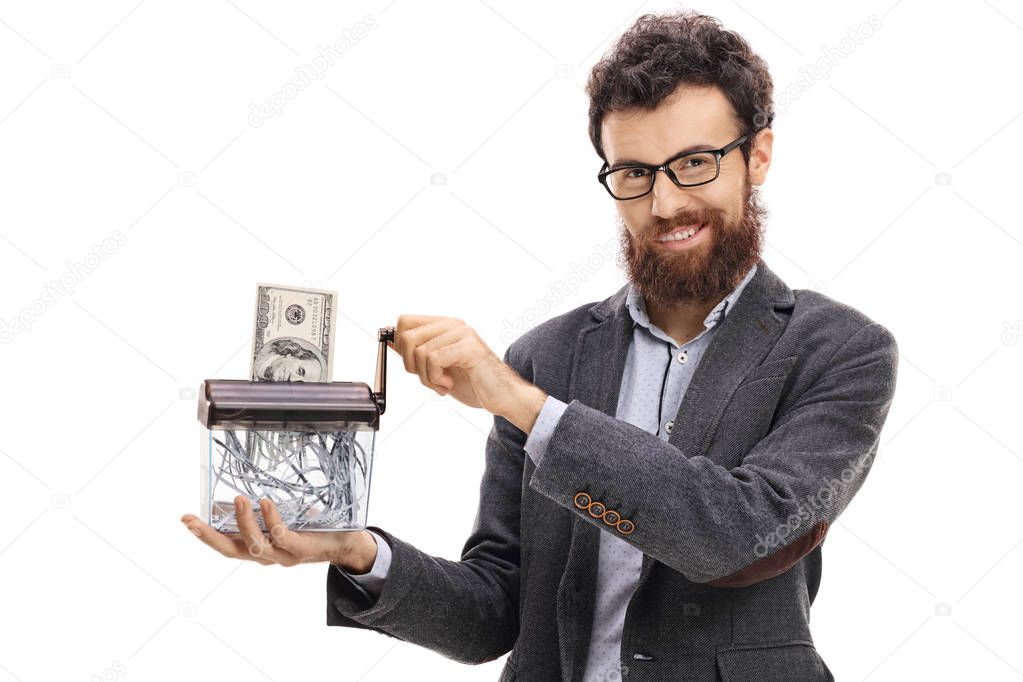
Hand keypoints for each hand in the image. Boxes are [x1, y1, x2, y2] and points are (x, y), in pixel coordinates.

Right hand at [180, 495, 376, 571]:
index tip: (185, 518)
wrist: (344, 543)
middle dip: (208, 537)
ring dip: (243, 522)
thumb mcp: (280, 518)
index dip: (204, 534)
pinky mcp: (300, 550)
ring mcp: (283, 556)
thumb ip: (260, 513)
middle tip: (191, 519)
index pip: (225, 545)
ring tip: (238, 498)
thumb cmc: (310, 527)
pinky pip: (282, 537)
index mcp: (258, 549)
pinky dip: (272, 519)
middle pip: (231, 551)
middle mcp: (267, 556)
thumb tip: (233, 498)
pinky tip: (266, 503)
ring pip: (255, 545)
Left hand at [390, 314, 531, 417]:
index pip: (404, 322)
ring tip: (442, 383)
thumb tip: (389, 342)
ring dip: (426, 377)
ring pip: (420, 351)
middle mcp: (452, 324)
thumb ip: (416, 354)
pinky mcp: (469, 347)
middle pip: (407, 336)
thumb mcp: (436, 368)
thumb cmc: (473, 382)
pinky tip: (448, 384)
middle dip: (411, 366)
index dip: (401, 347)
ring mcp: (462, 334)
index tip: (415, 367)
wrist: (502, 396)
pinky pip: (434, 359)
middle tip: (429, 379)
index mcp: (444, 326)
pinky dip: (435, 378)